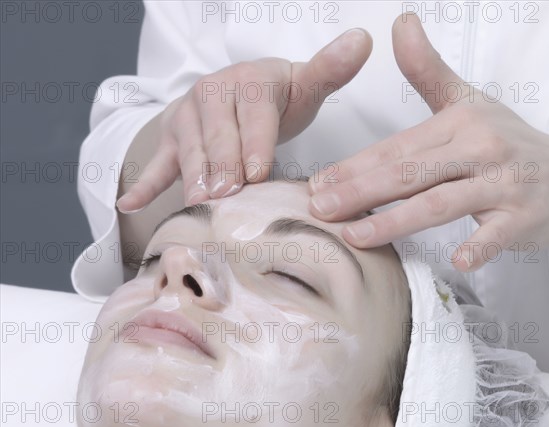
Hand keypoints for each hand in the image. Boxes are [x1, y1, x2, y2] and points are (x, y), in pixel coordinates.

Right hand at [116, 28, 372, 211]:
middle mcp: (212, 94)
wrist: (241, 93)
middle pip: (216, 135)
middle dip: (220, 167)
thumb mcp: (305, 83)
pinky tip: (128, 204)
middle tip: (224, 198)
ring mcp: (187, 117)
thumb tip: (363, 40)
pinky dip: (144, 183)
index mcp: (249, 81)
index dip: (255, 143)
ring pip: (187, 150)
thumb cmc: (278, 98)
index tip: (257, 173)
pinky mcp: (171, 139)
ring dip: (189, 179)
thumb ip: (330, 69)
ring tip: (194, 208)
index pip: (253, 113)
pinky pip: (157, 162)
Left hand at [308, 14, 548, 269]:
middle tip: (319, 208)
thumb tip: (400, 25)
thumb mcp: (469, 103)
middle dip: (360, 191)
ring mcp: (503, 184)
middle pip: (410, 173)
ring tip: (355, 236)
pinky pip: (498, 233)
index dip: (354, 165)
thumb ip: (428, 72)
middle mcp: (479, 149)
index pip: (396, 147)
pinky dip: (479, 246)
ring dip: (396, 220)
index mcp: (458, 124)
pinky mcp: (524, 217)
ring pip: (441, 202)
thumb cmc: (509, 143)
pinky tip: (458, 262)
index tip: (317, 183)